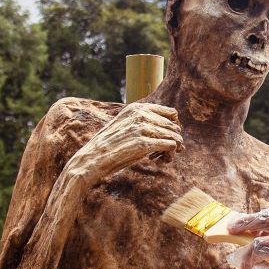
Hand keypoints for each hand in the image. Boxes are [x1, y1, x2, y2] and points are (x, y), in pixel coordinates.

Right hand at [67, 102, 181, 182]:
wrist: (94, 157)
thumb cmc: (111, 145)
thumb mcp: (126, 126)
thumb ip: (143, 122)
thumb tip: (172, 129)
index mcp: (137, 108)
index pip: (171, 113)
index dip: (174, 127)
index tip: (168, 138)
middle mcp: (141, 115)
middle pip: (174, 126)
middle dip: (174, 140)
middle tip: (166, 152)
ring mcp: (142, 128)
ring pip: (175, 136)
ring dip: (174, 149)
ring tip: (163, 157)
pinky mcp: (143, 143)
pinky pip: (170, 146)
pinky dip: (170, 155)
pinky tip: (161, 160)